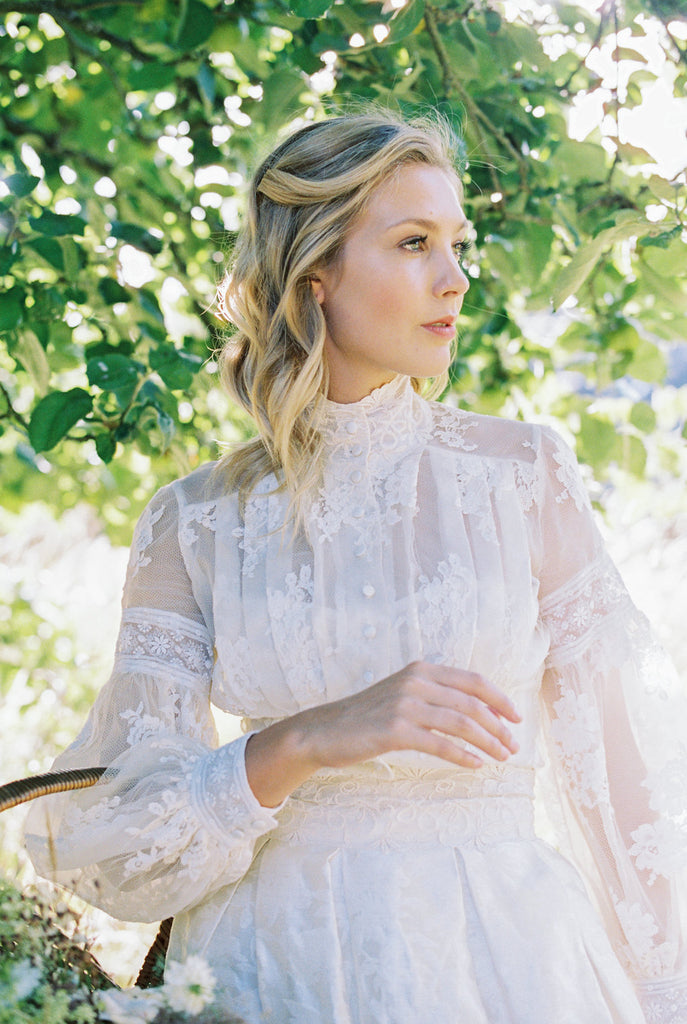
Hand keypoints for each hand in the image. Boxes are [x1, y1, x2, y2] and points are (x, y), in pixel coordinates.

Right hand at [301, 660, 520, 770]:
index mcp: (421, 669)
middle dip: (499, 726)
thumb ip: (433, 695)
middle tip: (513, 746)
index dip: (499, 699)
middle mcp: (415, 682)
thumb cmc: (367, 717)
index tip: (516, 718)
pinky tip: (476, 765)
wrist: (324, 730)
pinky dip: (463, 755)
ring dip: (488, 742)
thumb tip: (476, 713)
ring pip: (462, 723)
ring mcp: (405, 705)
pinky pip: (440, 744)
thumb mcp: (402, 694)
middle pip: (472, 703)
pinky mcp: (396, 730)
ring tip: (502, 758)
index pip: (473, 680)